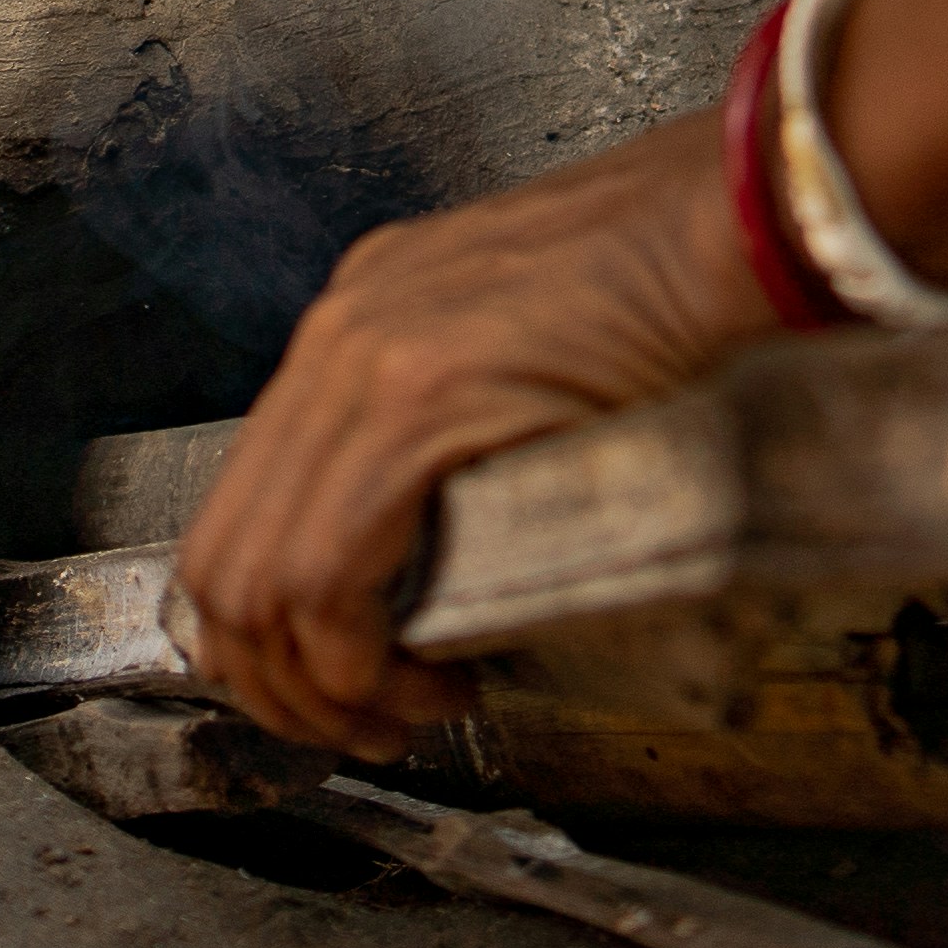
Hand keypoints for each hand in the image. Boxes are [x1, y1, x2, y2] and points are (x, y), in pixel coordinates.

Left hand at [172, 115, 772, 752]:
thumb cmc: (663, 283)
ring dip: (321, 689)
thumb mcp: (524, 349)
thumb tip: (452, 540)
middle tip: (364, 730)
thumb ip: (464, 423)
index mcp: (352, 326)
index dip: (269, 636)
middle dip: (279, 687)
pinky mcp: (414, 402)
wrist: (723, 217)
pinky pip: (330, 572)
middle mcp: (333, 340)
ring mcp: (362, 365)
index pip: (243, 513)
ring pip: (262, 583)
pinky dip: (358, 659)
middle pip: (224, 563)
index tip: (338, 690)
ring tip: (403, 715)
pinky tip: (426, 678)